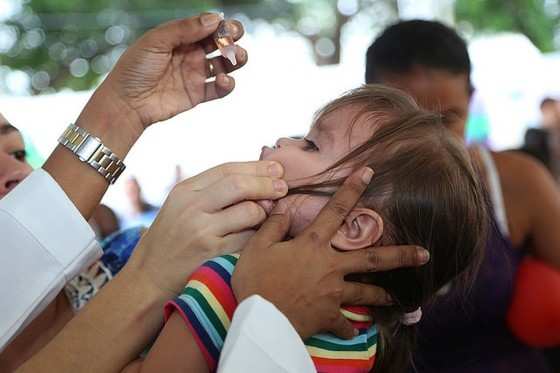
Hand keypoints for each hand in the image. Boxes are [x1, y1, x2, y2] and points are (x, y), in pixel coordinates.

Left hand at [108, 13, 245, 131]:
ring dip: (236, 59)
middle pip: (220, 43)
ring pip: (224, 65)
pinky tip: (224, 80)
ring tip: (236, 58)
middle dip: (232, 39)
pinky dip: (227, 85)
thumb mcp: (156, 41)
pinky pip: (219, 89)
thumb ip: (185, 28)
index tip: (225, 26)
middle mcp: (191, 54)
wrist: (126, 103)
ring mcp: (195, 75)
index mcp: (181, 38)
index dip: (220, 25)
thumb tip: (214, 19)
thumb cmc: (134, 69)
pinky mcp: (197, 95)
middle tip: (233, 39)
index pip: (207, 26)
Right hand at [125, 161, 286, 297]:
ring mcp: (202, 231)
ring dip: (265, 213)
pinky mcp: (212, 255)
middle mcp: (191, 208)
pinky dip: (259, 237)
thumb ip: (210, 193)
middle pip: (240, 185)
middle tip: (283, 188)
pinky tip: (260, 238)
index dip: (256, 167)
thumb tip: (255, 180)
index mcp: (184, 191)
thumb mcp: (180, 209)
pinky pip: (249, 240)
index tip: (276, 168)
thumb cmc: (169, 244)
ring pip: (250, 212)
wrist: (148, 282)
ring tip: (267, 217)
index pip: (227, 169)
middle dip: (267, 184)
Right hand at [232, 167, 429, 339]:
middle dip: (401, 255)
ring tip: (400, 300)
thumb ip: (273, 226)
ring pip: (366, 292)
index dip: (352, 189)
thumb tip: (283, 209)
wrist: (260, 319)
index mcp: (313, 245)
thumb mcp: (257, 247)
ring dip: (383, 295)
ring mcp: (333, 292)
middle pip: (372, 258)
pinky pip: (344, 324)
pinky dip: (348, 328)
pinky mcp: (329, 315)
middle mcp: (330, 266)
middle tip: (424, 254)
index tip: (369, 172)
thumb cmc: (257, 281)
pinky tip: (352, 331)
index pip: (336, 210)